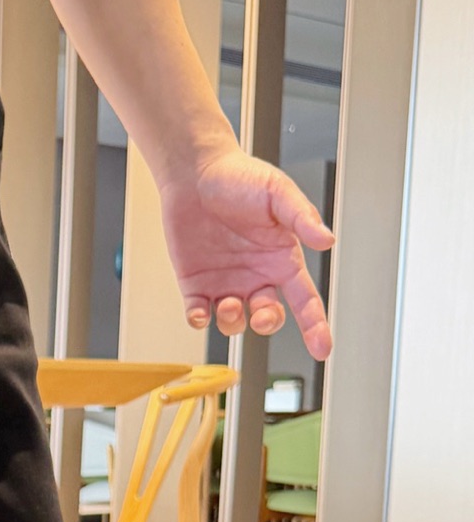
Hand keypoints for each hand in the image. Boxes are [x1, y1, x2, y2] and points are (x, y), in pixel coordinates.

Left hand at [160, 146, 334, 360]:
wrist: (195, 172)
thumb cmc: (240, 177)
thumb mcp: (278, 193)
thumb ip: (302, 219)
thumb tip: (327, 241)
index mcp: (281, 259)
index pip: (305, 300)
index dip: (315, 326)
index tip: (322, 349)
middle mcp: (256, 276)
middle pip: (269, 317)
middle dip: (268, 323)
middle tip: (262, 314)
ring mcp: (225, 282)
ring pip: (234, 321)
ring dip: (234, 320)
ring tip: (229, 303)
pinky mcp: (195, 284)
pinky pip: (198, 314)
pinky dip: (199, 320)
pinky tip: (200, 312)